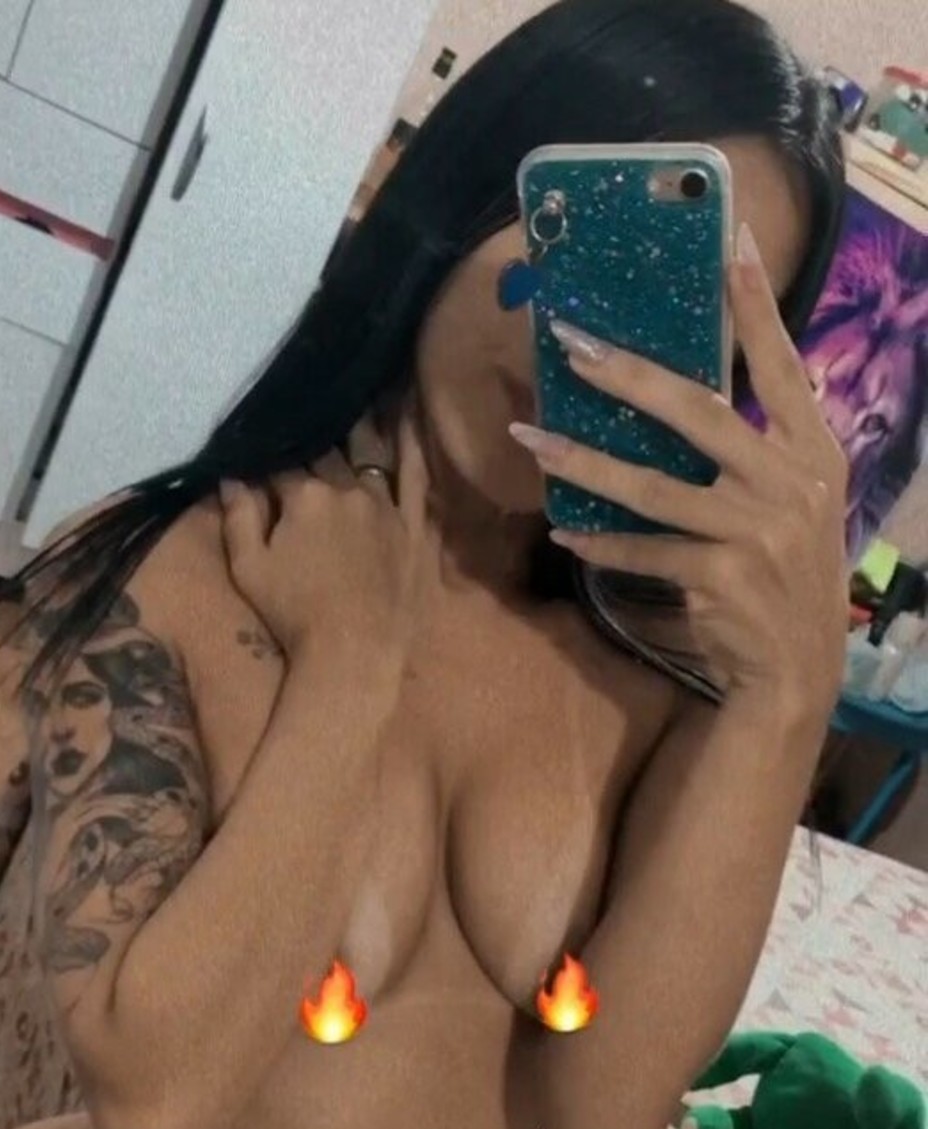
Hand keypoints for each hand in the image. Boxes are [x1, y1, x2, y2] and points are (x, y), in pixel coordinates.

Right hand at [217, 408, 432, 670]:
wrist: (353, 653)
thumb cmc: (294, 616)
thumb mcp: (249, 570)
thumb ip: (238, 518)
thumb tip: (229, 476)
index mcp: (303, 496)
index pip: (281, 463)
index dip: (268, 458)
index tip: (261, 454)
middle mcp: (346, 489)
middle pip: (326, 453)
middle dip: (312, 439)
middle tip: (307, 418)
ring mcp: (384, 505)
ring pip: (369, 454)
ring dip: (358, 427)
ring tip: (353, 399)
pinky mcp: (412, 526)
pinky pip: (416, 477)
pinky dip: (411, 446)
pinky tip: (408, 417)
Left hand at [511, 225, 849, 705]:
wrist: (796, 671)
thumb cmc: (785, 579)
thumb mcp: (795, 505)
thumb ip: (763, 451)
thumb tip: (689, 395)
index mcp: (813, 455)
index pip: (781, 366)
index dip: (754, 306)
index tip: (729, 242)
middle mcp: (789, 485)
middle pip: (698, 412)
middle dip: (629, 375)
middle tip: (573, 345)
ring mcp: (755, 532)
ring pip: (652, 485)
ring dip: (584, 462)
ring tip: (529, 439)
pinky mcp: (719, 576)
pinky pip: (642, 548)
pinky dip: (601, 541)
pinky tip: (565, 527)